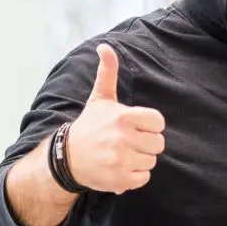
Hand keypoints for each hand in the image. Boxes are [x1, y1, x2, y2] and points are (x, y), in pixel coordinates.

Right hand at [65, 44, 166, 193]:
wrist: (67, 157)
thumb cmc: (89, 126)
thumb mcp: (99, 98)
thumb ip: (108, 72)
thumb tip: (105, 46)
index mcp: (124, 116)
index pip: (158, 123)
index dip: (149, 126)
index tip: (135, 127)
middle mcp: (123, 138)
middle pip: (158, 144)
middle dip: (145, 144)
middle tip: (127, 143)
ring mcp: (121, 160)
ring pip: (151, 161)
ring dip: (139, 160)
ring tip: (121, 155)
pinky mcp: (120, 179)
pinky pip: (144, 178)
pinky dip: (134, 176)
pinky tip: (120, 168)